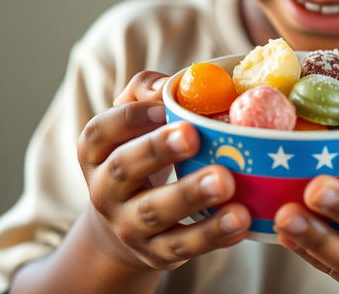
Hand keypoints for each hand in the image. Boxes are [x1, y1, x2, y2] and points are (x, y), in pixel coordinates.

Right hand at [77, 72, 250, 272]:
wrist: (124, 225)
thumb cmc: (140, 153)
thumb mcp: (136, 121)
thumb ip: (147, 92)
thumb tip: (171, 85)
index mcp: (97, 152)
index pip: (100, 132)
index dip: (128, 118)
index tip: (161, 106)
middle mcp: (105, 190)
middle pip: (124, 169)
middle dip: (158, 151)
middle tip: (193, 136)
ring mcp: (128, 225)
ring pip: (155, 212)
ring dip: (191, 196)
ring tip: (226, 181)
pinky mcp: (155, 253)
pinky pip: (183, 246)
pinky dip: (213, 234)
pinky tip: (240, 218)